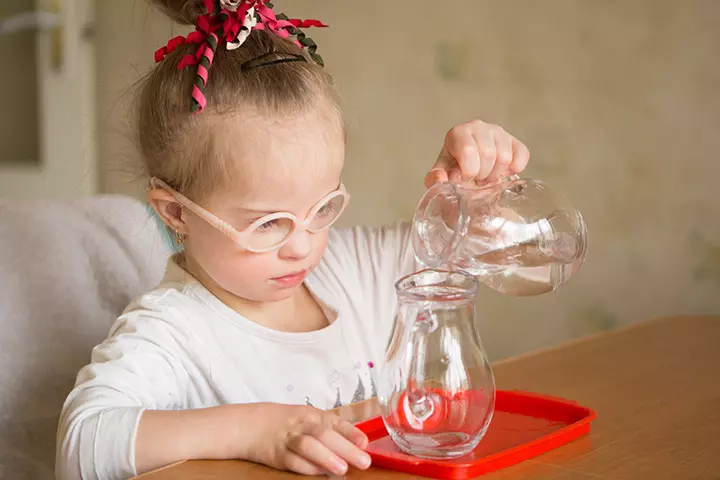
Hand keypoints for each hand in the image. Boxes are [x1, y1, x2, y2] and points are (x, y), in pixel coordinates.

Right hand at [243, 403, 370, 475]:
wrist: (249, 425)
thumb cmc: (285, 423)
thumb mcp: (306, 418)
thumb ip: (329, 430)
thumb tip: (358, 444)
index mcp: (312, 415)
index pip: (335, 421)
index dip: (351, 432)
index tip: (365, 443)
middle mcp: (301, 425)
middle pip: (324, 434)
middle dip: (346, 448)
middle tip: (364, 460)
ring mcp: (288, 440)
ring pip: (308, 446)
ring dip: (326, 457)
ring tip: (342, 469)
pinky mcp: (277, 456)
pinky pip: (294, 462)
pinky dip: (308, 468)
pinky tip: (321, 473)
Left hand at [425, 120, 529, 187]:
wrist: (468, 168)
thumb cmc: (454, 170)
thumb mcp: (442, 175)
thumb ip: (436, 178)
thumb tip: (441, 178)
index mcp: (458, 133)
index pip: (468, 151)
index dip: (469, 171)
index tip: (465, 178)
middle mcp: (478, 127)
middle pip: (488, 155)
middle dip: (483, 175)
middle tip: (477, 179)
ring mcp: (498, 132)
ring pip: (505, 158)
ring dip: (496, 174)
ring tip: (487, 176)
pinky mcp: (515, 141)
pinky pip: (522, 155)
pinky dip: (515, 169)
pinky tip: (503, 172)